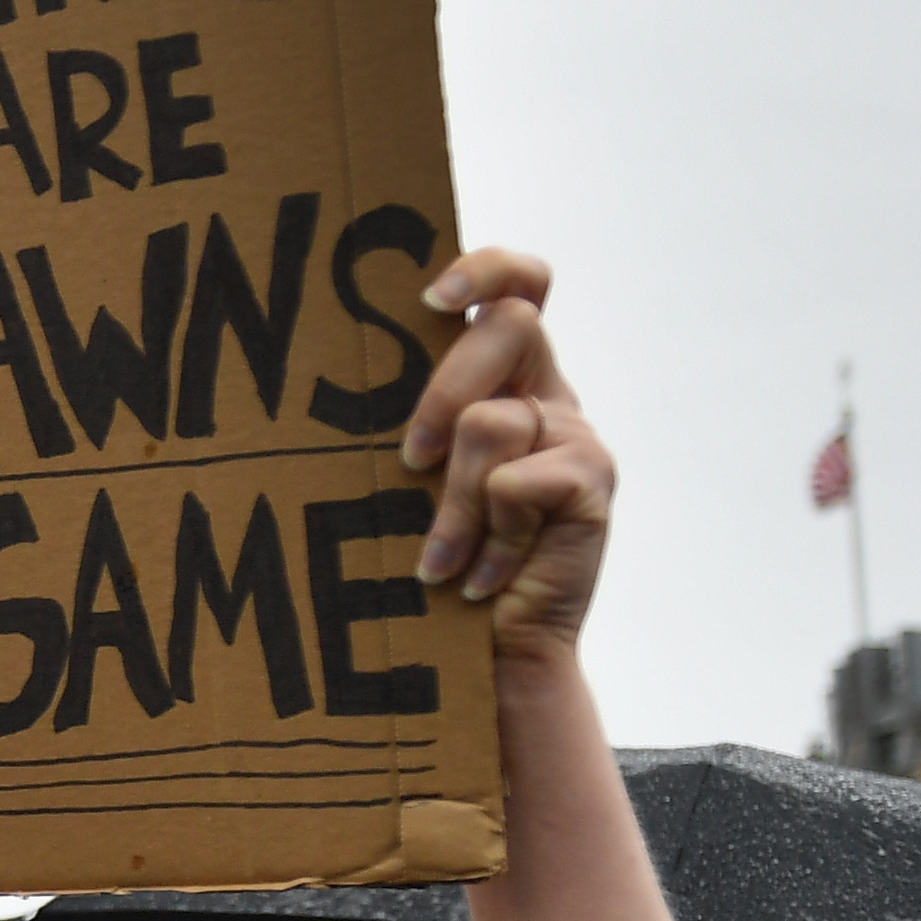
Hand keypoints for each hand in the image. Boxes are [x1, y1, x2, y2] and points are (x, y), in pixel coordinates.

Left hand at [402, 250, 607, 666]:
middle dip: (442, 391)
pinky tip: (483, 577)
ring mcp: (575, 434)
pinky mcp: (592, 480)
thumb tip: (328, 382)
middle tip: (410, 460)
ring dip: (451, 502)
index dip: (485, 269)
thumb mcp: (412, 479)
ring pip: (492, 420)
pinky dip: (487, 537)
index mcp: (504, 376)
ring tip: (440, 559)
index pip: (520, 285)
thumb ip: (406, 422)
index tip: (430, 298)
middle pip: (508, 325)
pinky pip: (516, 480)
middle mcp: (546, 393)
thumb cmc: (431, 557)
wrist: (490, 652)